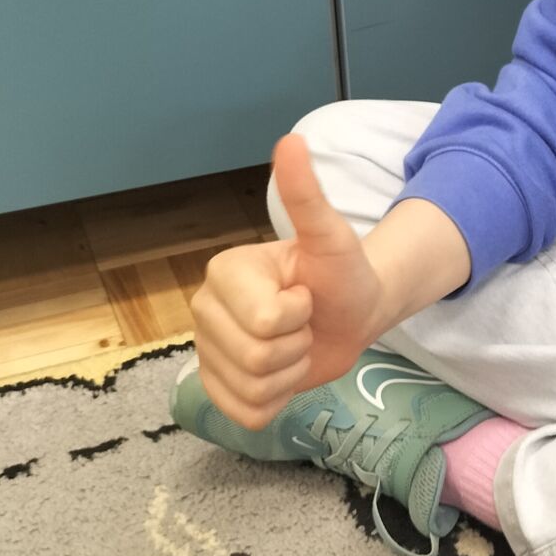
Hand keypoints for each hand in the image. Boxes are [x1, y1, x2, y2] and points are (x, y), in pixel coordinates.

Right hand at [188, 133, 386, 429]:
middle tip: (304, 323)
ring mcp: (207, 352)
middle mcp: (204, 310)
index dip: (299, 315)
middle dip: (297, 346)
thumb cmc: (341, 273)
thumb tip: (291, 140)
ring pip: (252, 391)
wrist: (352, 314)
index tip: (305, 295)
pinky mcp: (219, 389)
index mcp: (223, 272)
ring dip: (290, 373)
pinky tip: (284, 374)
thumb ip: (307, 195)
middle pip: (256, 360)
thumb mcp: (331, 236)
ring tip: (296, 344)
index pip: (265, 321)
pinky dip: (277, 401)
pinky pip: (245, 414)